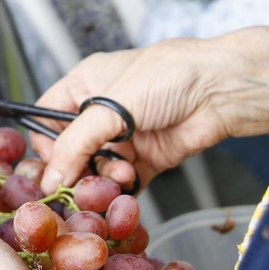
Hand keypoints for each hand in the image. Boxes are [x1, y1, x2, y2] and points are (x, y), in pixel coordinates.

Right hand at [31, 20, 268, 190]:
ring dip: (105, 179)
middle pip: (71, 151)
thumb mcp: (110, 106)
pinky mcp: (147, 160)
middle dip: (79, 168)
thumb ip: (75, 144)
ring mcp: (125, 137)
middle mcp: (102, 112)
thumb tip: (49, 179)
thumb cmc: (168, 77)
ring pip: (97, 171)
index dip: (46, 143)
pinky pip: (124, 185)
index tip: (54, 165)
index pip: (47, 117)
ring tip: (123, 174)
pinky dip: (123, 192)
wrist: (221, 91)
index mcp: (86, 84)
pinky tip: (129, 188)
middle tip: (87, 179)